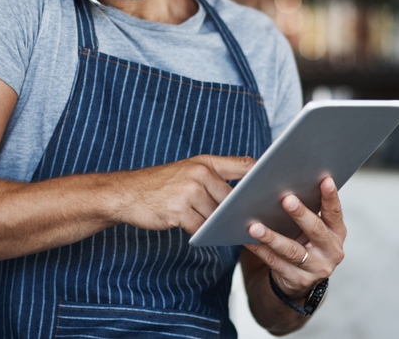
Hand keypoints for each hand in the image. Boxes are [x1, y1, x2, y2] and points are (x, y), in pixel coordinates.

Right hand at [112, 154, 253, 233]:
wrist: (126, 193)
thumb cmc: (159, 185)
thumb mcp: (186, 170)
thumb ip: (213, 176)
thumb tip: (241, 194)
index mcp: (204, 162)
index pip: (243, 166)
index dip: (260, 177)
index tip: (273, 189)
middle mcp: (199, 173)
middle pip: (230, 199)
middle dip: (236, 212)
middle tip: (246, 224)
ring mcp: (189, 192)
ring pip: (216, 216)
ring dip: (217, 226)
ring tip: (222, 231)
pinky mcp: (179, 211)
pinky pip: (201, 228)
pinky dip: (203, 234)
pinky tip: (202, 235)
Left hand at [244, 177, 345, 298]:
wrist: (301, 278)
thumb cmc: (306, 241)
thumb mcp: (315, 228)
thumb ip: (310, 210)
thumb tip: (290, 181)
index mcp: (337, 233)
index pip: (335, 212)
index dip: (330, 196)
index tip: (325, 180)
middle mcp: (331, 251)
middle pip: (315, 230)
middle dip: (300, 214)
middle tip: (286, 199)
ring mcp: (316, 268)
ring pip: (292, 250)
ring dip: (272, 237)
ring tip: (255, 226)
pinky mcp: (298, 280)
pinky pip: (276, 263)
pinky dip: (261, 250)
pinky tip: (248, 241)